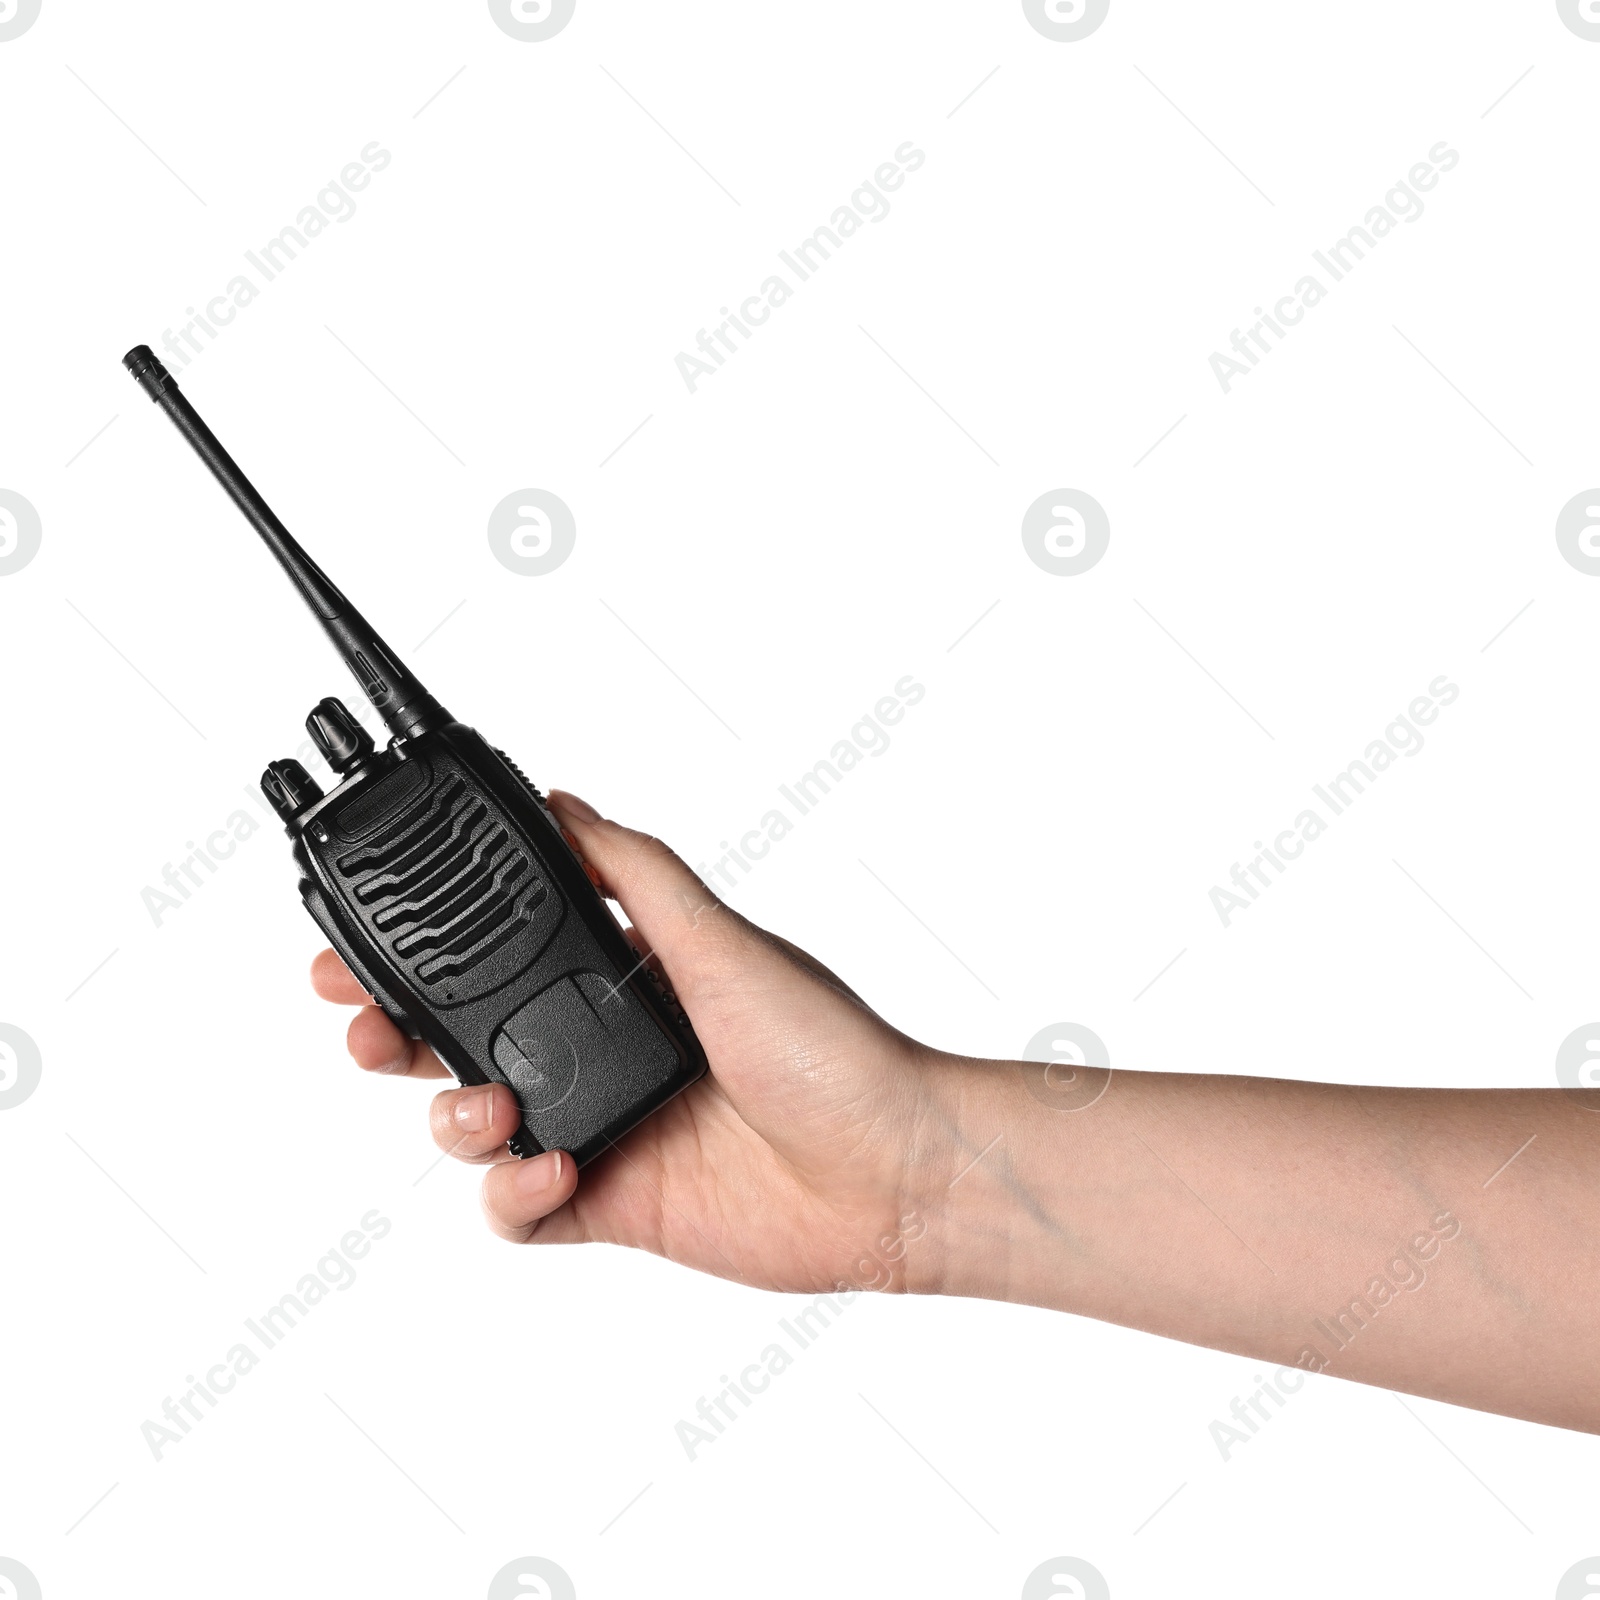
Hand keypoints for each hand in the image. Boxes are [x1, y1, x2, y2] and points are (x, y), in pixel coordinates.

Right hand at [312, 791, 940, 1293]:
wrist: (891, 1169)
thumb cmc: (831, 1047)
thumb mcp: (724, 938)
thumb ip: (637, 872)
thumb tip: (563, 800)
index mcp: (620, 980)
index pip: (496, 960)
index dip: (420, 956)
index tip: (359, 944)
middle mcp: (600, 1052)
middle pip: (460, 1043)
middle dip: (393, 1036)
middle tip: (359, 1027)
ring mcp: (602, 1129)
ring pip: (474, 1130)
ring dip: (452, 1121)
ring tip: (489, 1108)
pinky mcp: (612, 1206)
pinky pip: (519, 1212)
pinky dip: (512, 1196)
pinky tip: (557, 1170)